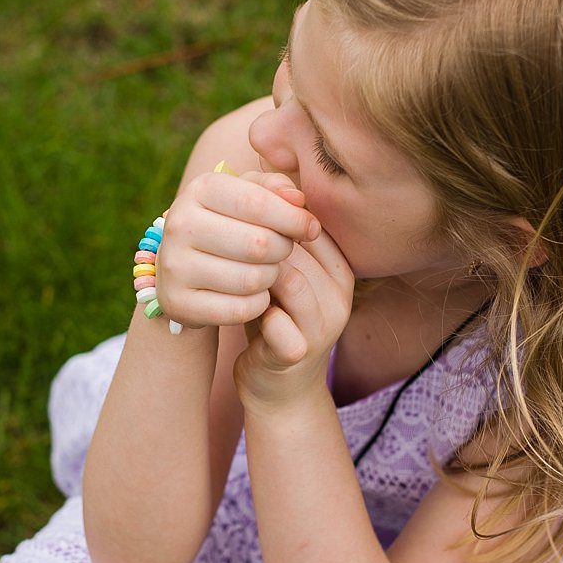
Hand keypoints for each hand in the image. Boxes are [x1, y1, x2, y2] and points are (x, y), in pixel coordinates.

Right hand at [149, 165, 319, 330]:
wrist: (183, 266)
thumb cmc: (229, 223)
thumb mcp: (248, 195)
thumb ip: (276, 188)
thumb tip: (298, 200)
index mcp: (199, 189)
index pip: (258, 203)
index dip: (294, 218)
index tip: (311, 228)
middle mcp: (179, 225)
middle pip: (258, 244)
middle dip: (283, 250)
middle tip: (283, 252)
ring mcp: (174, 266)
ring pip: (251, 279)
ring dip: (271, 278)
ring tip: (267, 271)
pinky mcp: (177, 303)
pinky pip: (239, 309)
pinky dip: (258, 304)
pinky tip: (255, 294)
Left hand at [235, 212, 353, 413]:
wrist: (277, 386)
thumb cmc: (276, 318)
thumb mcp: (282, 273)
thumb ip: (276, 235)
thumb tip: (261, 175)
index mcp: (341, 269)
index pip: (311, 224)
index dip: (271, 214)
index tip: (234, 211)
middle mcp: (341, 295)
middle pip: (300, 247)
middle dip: (257, 239)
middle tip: (221, 234)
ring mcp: (324, 326)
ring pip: (290, 279)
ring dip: (253, 271)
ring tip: (224, 266)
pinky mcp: (298, 352)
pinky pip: (274, 320)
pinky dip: (248, 308)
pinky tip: (227, 302)